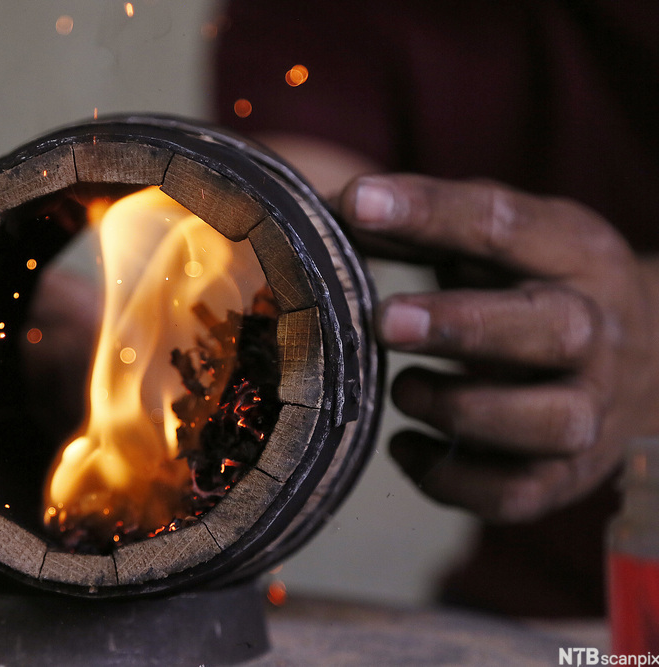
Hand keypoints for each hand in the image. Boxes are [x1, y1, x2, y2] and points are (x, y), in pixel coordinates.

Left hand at [336, 174, 658, 521]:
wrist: (641, 367)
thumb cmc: (535, 289)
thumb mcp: (499, 243)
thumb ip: (424, 226)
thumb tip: (327, 212)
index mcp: (574, 255)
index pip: (506, 226)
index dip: (429, 213)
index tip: (358, 204)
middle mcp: (596, 333)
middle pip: (551, 329)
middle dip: (462, 326)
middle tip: (384, 321)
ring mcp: (589, 410)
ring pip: (550, 423)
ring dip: (461, 410)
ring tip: (401, 389)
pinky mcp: (564, 476)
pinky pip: (515, 494)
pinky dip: (451, 479)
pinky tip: (405, 447)